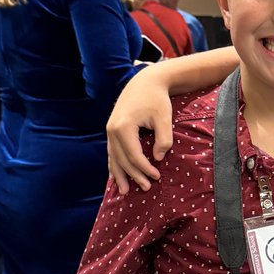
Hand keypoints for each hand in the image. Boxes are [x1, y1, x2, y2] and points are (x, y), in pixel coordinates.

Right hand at [106, 67, 173, 192]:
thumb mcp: (164, 118)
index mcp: (123, 127)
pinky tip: (116, 176)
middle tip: (146, 188)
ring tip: (124, 191)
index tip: (156, 177)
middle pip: (122, 160)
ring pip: (113, 158)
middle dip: (134, 176)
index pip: (134, 156)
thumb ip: (163, 139)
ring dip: (120, 175)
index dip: (145, 169)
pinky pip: (111, 152)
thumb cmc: (156, 99)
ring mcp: (109, 130)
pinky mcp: (111, 129)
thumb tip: (158, 158)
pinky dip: (114, 165)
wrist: (145, 82)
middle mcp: (112, 130)